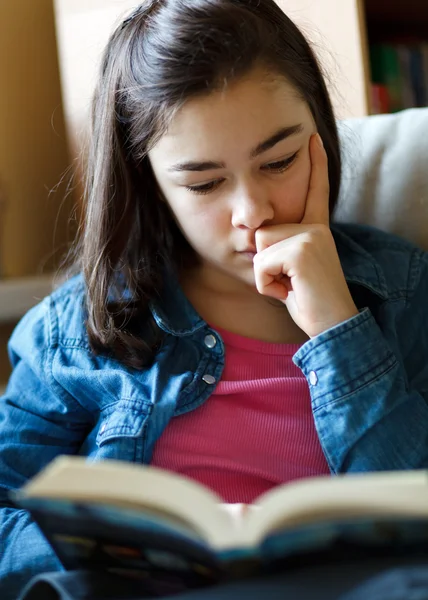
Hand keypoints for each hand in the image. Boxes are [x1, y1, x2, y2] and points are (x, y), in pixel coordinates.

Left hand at [253, 133, 358, 337]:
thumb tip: (254, 234)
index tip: (313, 139)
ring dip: (265, 275)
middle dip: (265, 264)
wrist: (332, 325)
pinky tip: (289, 291)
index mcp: (316, 230)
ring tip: (290, 286)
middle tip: (290, 282)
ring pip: (259, 247)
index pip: (315, 193)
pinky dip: (267, 285)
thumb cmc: (308, 301)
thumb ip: (279, 248)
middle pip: (262, 232)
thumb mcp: (291, 270)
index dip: (315, 166)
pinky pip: (260, 263)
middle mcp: (316, 228)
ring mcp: (311, 236)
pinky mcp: (302, 250)